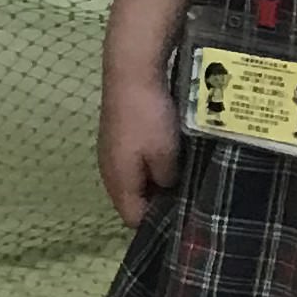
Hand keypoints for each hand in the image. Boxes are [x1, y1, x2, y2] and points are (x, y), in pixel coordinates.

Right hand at [100, 63, 179, 219]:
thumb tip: (167, 189)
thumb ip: (168, 181)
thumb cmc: (149, 118)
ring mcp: (110, 152)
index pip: (134, 219)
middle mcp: (108, 171)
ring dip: (154, 183)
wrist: (131, 73)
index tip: (186, 218)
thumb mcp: (166, 155)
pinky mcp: (116, 137)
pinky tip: (168, 157)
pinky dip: (150, 166)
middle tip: (189, 198)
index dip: (159, 223)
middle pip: (132, 201)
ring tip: (182, 177)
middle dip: (157, 203)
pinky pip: (133, 164)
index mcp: (118, 181)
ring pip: (133, 181)